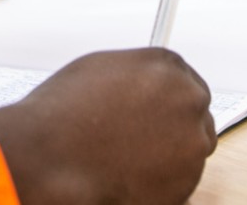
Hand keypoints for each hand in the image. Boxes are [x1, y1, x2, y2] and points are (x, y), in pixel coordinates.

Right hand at [0, 49, 214, 204]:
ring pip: (192, 148)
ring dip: (171, 152)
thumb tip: (141, 85)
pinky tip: (131, 174)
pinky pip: (183, 179)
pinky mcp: (187, 180)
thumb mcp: (99, 70)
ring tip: (129, 157)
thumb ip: (134, 73)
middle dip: (175, 124)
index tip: (159, 110)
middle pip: (195, 112)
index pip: (185, 79)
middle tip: (143, 137)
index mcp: (166, 65)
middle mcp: (187, 99)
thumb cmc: (63, 114)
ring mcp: (191, 141)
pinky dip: (164, 180)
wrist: (50, 157)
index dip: (168, 98)